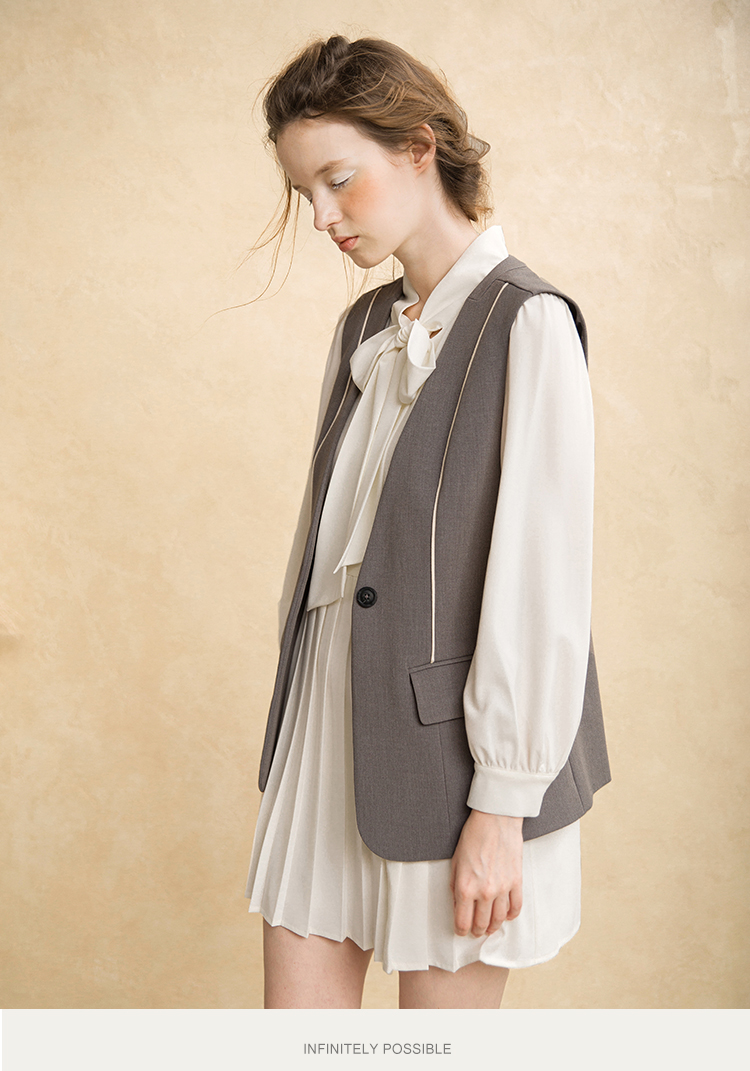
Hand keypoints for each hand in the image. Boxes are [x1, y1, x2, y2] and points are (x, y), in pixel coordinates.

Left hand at [449, 810, 522, 937]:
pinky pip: (516, 907)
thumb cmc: (473, 836)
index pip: (463, 921)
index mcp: (465, 886)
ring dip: (493, 927)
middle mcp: (484, 891)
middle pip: (481, 924)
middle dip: (477, 931)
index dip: (461, 930)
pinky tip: (506, 916)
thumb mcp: (455, 862)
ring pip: (499, 920)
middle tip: (475, 931)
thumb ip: (455, 887)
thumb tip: (458, 905)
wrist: (495, 819)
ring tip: (489, 927)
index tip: (461, 931)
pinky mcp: (516, 882)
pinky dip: (511, 916)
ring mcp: (502, 888)